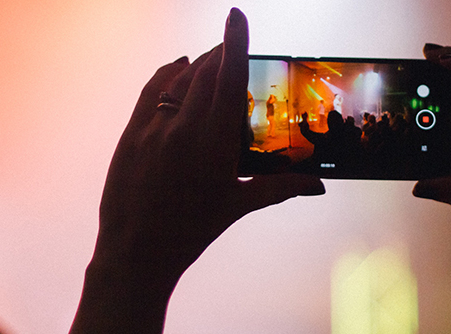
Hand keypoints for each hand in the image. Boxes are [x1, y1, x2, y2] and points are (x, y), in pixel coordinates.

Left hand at [92, 8, 322, 285]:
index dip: (234, 43)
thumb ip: (280, 187)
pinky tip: (179, 67)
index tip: (236, 16)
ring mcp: (153, 128)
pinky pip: (152, 90)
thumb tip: (318, 184)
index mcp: (213, 142)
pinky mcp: (132, 133)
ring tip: (213, 58)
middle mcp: (182, 128)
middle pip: (205, 72)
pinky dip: (167, 74)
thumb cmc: (191, 232)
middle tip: (234, 42)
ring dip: (199, 64)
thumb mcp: (238, 206)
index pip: (227, 79)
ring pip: (178, 79)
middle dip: (221, 52)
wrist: (136, 252)